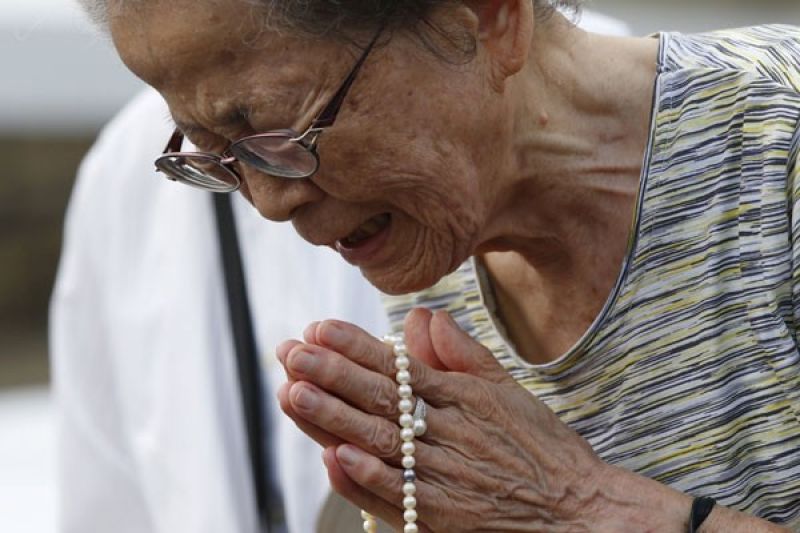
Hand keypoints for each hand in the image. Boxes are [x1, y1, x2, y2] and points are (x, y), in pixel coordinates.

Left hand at [276, 308, 609, 531]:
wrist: (578, 509)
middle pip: (380, 399)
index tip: (318, 327)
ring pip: (378, 442)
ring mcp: (443, 477)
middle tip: (289, 352)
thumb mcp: (507, 388)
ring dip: (333, 418)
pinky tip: (334, 457)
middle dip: (330, 373)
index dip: (355, 346)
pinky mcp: (441, 518)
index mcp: (462, 396)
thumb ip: (462, 353)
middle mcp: (449, 432)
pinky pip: (397, 496)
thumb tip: (423, 317)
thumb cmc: (540, 446)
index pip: (398, 366)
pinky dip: (365, 478)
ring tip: (294, 392)